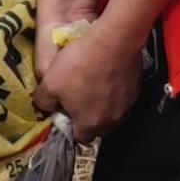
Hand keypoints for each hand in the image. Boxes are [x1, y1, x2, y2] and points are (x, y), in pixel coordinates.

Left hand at [36, 19, 144, 133]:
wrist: (113, 42)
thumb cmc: (80, 65)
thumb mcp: (50, 83)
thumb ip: (44, 102)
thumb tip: (46, 106)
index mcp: (90, 124)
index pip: (78, 138)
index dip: (69, 127)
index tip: (64, 112)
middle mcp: (112, 121)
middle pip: (96, 127)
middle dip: (86, 117)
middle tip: (76, 98)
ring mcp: (126, 106)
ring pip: (110, 113)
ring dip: (100, 104)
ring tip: (90, 84)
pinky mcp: (136, 91)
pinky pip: (121, 98)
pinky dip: (113, 92)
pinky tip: (104, 76)